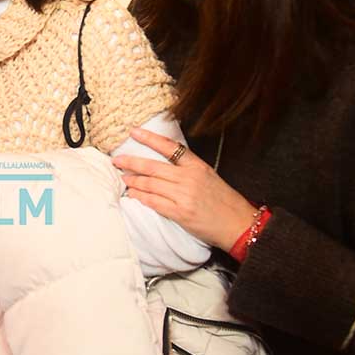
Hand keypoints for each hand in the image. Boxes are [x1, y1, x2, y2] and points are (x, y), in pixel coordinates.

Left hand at [113, 128, 254, 249]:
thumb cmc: (224, 200)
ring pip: (150, 184)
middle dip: (131, 162)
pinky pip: (154, 203)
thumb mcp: (209, 175)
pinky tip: (133, 195)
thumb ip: (188, 168)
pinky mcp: (180, 213)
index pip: (169, 146)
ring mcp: (184, 196)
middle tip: (117, 160)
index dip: (149, 138)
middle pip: (153, 167)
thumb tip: (164, 162)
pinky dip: (141, 197)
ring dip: (133, 181)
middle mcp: (189, 178)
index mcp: (197, 166)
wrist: (238, 223)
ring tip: (124, 178)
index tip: (134, 132)